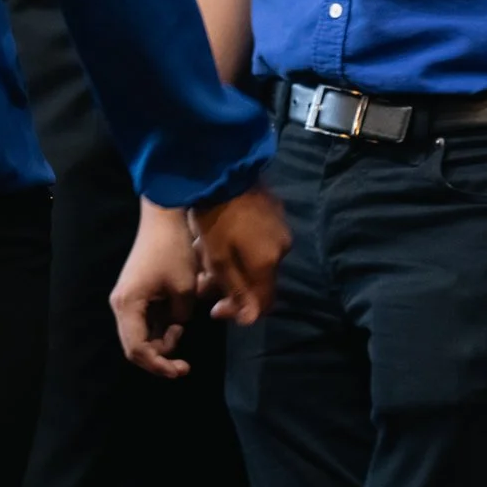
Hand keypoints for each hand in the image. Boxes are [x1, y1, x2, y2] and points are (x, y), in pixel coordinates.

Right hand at [110, 202, 200, 376]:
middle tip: (183, 360)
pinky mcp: (134, 294)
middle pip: (135, 347)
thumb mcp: (185, 289)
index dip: (158, 365)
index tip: (181, 370)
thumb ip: (180, 317)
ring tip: (181, 326)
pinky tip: (176, 321)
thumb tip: (177, 326)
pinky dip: (159, 328)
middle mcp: (121, 305)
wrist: (164, 218)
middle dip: (159, 357)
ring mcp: (126, 300)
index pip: (137, 350)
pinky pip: (144, 322)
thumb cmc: (173, 251)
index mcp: (128, 305)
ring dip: (161, 341)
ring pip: (140, 336)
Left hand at [191, 185, 288, 325]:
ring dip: (233, 265)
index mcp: (268, 263)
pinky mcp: (275, 211)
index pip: (263, 304)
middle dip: (230, 285)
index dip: (240, 312)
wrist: (224, 169)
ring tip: (205, 255)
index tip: (215, 308)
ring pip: (257, 260)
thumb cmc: (216, 217)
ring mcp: (281, 227)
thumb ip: (235, 290)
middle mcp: (282, 248)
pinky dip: (241, 247)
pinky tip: (220, 238)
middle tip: (203, 280)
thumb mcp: (218, 259)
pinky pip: (260, 240)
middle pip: (258, 281)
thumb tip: (250, 318)